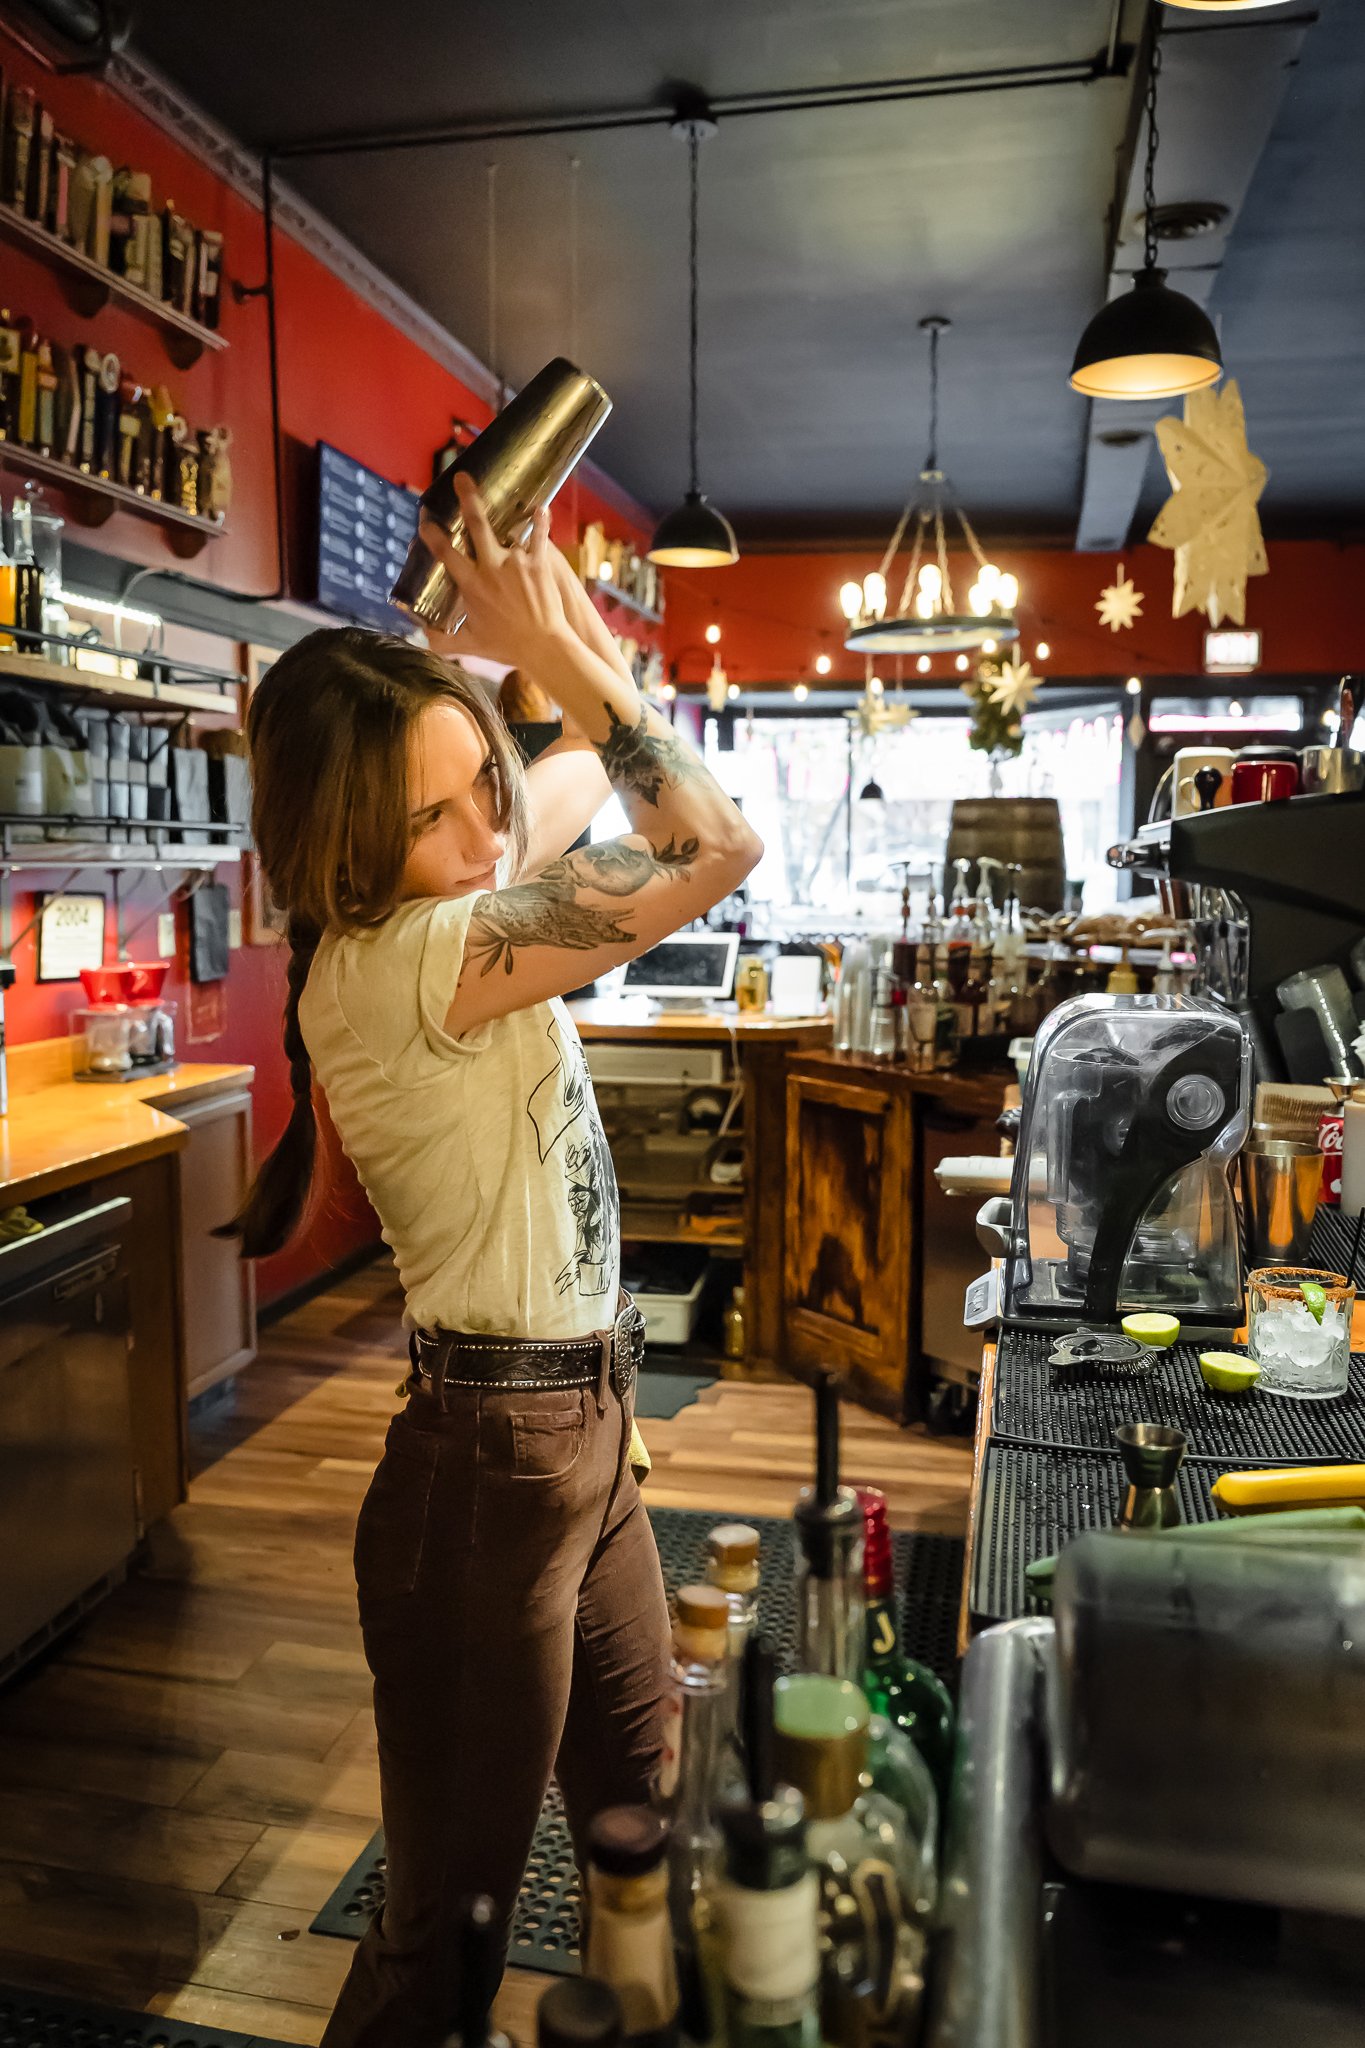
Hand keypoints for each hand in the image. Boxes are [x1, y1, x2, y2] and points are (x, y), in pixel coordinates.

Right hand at [421, 477, 569, 668]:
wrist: (543, 647)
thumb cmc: (506, 647)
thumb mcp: (470, 645)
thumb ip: (443, 641)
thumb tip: (424, 636)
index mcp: (471, 585)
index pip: (445, 553)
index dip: (433, 535)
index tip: (425, 521)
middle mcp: (492, 568)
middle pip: (476, 525)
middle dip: (466, 499)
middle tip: (460, 477)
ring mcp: (517, 562)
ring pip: (508, 527)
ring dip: (505, 507)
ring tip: (505, 491)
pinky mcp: (539, 563)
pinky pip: (539, 536)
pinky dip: (540, 520)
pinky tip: (540, 507)